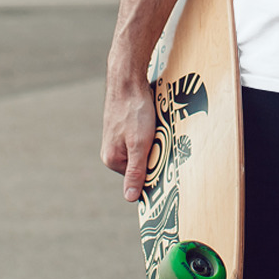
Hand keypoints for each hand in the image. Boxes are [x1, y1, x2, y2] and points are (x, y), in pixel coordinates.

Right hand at [101, 74, 155, 202]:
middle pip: (142, 161)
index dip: (154, 169)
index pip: (139, 177)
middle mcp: (113, 150)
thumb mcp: (139, 144)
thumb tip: (130, 198)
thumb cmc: (133, 111)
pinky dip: (153, 128)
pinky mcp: (126, 125)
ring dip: (156, 139)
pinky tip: (155, 118)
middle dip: (155, 152)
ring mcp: (119, 137)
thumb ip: (136, 171)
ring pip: (145, 146)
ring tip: (158, 126)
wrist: (128, 79)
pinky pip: (144, 133)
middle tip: (162, 137)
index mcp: (113, 159)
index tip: (166, 161)